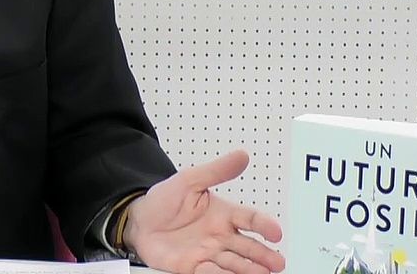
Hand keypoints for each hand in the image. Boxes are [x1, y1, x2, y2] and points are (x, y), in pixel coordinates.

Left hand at [122, 150, 284, 273]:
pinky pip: (211, 273)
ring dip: (249, 269)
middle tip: (278, 263)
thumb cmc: (165, 201)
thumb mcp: (189, 180)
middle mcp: (220, 236)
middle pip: (247, 247)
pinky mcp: (194, 267)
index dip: (264, 225)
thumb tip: (241, 155)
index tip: (276, 232)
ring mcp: (209, 253)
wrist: (139, 220)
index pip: (250, 219)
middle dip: (264, 255)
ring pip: (234, 263)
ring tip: (263, 273)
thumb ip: (216, 171)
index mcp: (223, 214)